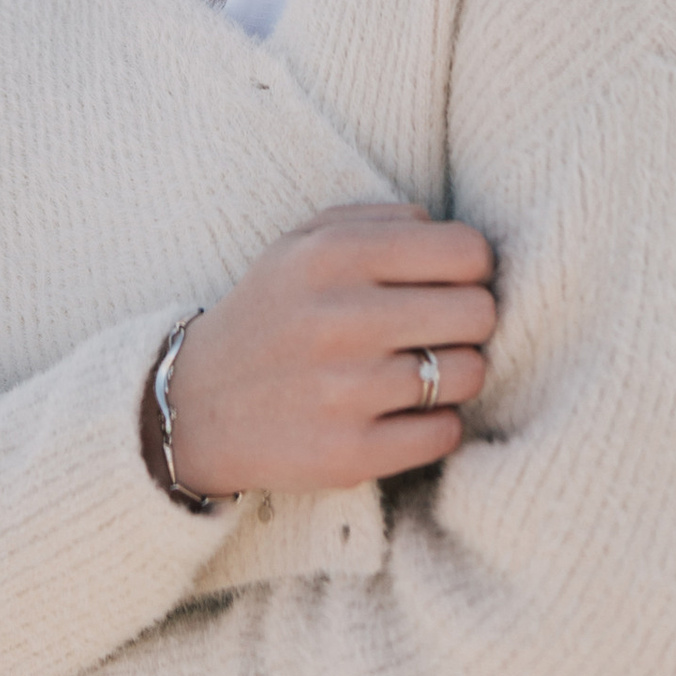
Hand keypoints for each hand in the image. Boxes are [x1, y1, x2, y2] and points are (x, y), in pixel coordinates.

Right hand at [151, 201, 497, 501]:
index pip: (466, 250)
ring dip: (455, 374)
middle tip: (440, 330)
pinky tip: (404, 413)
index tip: (453, 283)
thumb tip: (458, 239)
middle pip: (479, 312)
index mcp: (334, 254)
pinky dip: (436, 424)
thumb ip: (382, 221)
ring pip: (469, 373)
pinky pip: (446, 434)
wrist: (196, 407)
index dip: (473, 268)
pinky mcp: (349, 455)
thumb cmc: (272, 314)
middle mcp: (341, 318)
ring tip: (421, 371)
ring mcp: (345, 391)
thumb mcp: (303, 243)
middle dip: (470, 321)